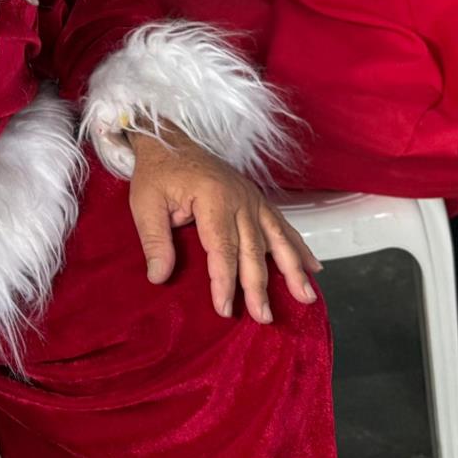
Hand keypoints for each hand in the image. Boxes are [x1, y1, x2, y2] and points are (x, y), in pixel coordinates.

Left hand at [129, 126, 320, 321]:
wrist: (169, 139)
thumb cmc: (156, 173)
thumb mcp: (144, 204)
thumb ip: (155, 241)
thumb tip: (159, 278)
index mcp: (212, 198)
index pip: (222, 248)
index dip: (225, 281)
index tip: (224, 309)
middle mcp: (239, 198)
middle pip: (253, 249)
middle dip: (258, 286)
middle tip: (263, 317)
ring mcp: (252, 197)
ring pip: (276, 238)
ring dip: (292, 270)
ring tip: (305, 298)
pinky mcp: (256, 198)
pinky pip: (282, 225)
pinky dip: (298, 246)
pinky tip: (313, 268)